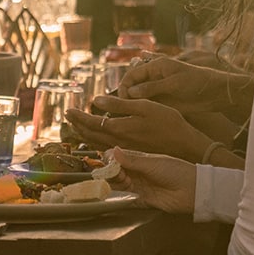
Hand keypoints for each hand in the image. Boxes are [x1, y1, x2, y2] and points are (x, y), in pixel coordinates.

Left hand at [65, 95, 218, 160]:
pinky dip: (97, 140)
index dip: (78, 116)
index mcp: (119, 129)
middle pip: (91, 135)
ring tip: (78, 125)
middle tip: (69, 116)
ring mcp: (125, 150)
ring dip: (85, 133)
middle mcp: (118, 142)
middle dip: (77, 125)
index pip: (91, 123)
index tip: (68, 110)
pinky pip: (107, 147)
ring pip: (97, 143)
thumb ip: (119, 105)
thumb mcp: (145, 106)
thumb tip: (97, 100)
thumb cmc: (168, 122)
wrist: (185, 145)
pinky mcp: (132, 153)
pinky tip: (98, 137)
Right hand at [108, 149, 195, 213]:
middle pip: (116, 172)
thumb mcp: (152, 163)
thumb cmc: (175, 171)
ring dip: (116, 184)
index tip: (109, 162)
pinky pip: (127, 199)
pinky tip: (120, 194)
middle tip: (118, 175)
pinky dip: (120, 197)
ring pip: (119, 185)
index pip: (118, 157)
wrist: (192, 190)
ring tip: (124, 183)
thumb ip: (132, 160)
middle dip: (112, 173)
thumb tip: (113, 150)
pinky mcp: (142, 200)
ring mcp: (139, 186)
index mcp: (140, 160)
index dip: (111, 159)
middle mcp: (137, 172)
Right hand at [118, 51, 253, 123]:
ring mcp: (159, 89)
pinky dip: (142, 109)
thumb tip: (131, 92)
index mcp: (156, 66)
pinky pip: (148, 104)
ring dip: (132, 104)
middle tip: (121, 109)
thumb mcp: (174, 83)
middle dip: (125, 95)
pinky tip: (138, 117)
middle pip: (133, 85)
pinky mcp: (164, 100)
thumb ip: (152, 87)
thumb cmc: (196, 82)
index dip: (125, 86)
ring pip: (139, 96)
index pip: (132, 74)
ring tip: (127, 115)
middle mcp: (155, 77)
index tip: (123, 99)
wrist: (214, 93)